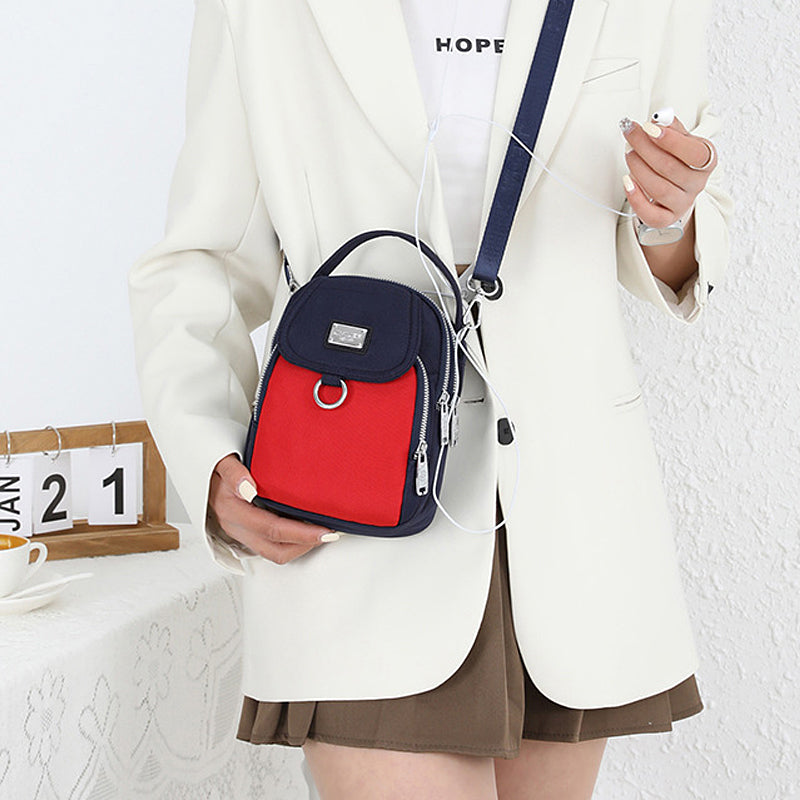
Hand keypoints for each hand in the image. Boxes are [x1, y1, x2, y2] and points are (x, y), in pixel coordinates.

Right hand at [208, 454, 337, 564]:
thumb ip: (234, 473)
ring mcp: (241, 533)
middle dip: (306, 545)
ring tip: (322, 534)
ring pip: (274, 553)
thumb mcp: (222, 462)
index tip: (324, 531)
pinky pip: (270, 547)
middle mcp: (236, 527)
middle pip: (276, 549)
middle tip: (331, 534)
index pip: (271, 529)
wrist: (203, 473)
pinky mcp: (246, 534)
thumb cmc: (215, 467)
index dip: (301, 534)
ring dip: (300, 547)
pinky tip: (306, 531)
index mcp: (232, 511)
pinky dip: (291, 543)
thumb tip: (248, 488)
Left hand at [620, 115, 717, 227]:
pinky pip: (650, 213)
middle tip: (630, 134)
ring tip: (628, 153)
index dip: (670, 140)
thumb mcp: (681, 140)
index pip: (694, 152)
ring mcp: (683, 203)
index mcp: (706, 161)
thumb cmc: (678, 161)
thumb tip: (660, 118)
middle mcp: (697, 184)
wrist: (677, 190)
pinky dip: (636, 197)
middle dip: (645, 148)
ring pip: (658, 189)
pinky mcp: (666, 218)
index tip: (648, 127)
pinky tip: (626, 181)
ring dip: (638, 168)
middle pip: (669, 168)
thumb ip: (672, 128)